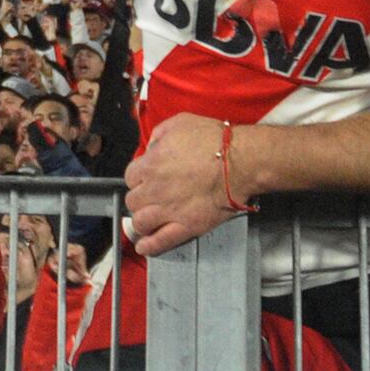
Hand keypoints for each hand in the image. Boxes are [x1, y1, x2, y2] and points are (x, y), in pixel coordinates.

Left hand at [124, 112, 247, 255]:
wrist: (239, 161)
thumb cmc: (213, 139)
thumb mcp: (179, 123)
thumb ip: (158, 136)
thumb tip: (151, 149)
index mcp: (151, 164)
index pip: (130, 176)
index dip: (139, 177)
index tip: (147, 178)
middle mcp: (155, 189)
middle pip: (132, 201)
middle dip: (140, 199)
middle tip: (150, 198)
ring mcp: (169, 210)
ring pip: (141, 222)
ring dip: (142, 221)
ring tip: (149, 220)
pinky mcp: (186, 226)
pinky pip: (161, 241)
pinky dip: (149, 246)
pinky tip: (144, 247)